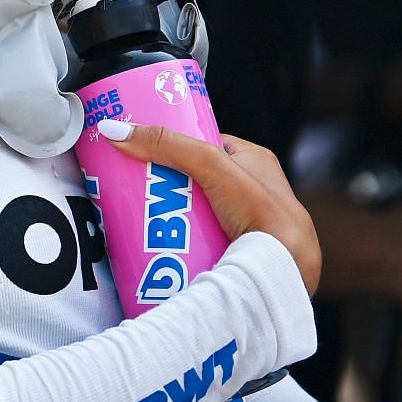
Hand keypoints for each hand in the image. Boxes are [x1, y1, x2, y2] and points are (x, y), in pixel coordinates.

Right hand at [98, 122, 321, 295]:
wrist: (286, 272)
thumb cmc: (265, 215)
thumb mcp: (213, 167)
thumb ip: (169, 145)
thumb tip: (115, 130)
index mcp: (256, 161)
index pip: (204, 144)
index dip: (173, 146)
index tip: (142, 150)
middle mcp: (253, 189)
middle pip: (193, 180)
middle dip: (165, 185)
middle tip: (137, 188)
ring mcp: (246, 221)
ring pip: (195, 211)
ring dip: (170, 215)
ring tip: (143, 216)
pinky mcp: (240, 248)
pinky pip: (201, 237)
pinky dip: (182, 238)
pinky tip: (164, 242)